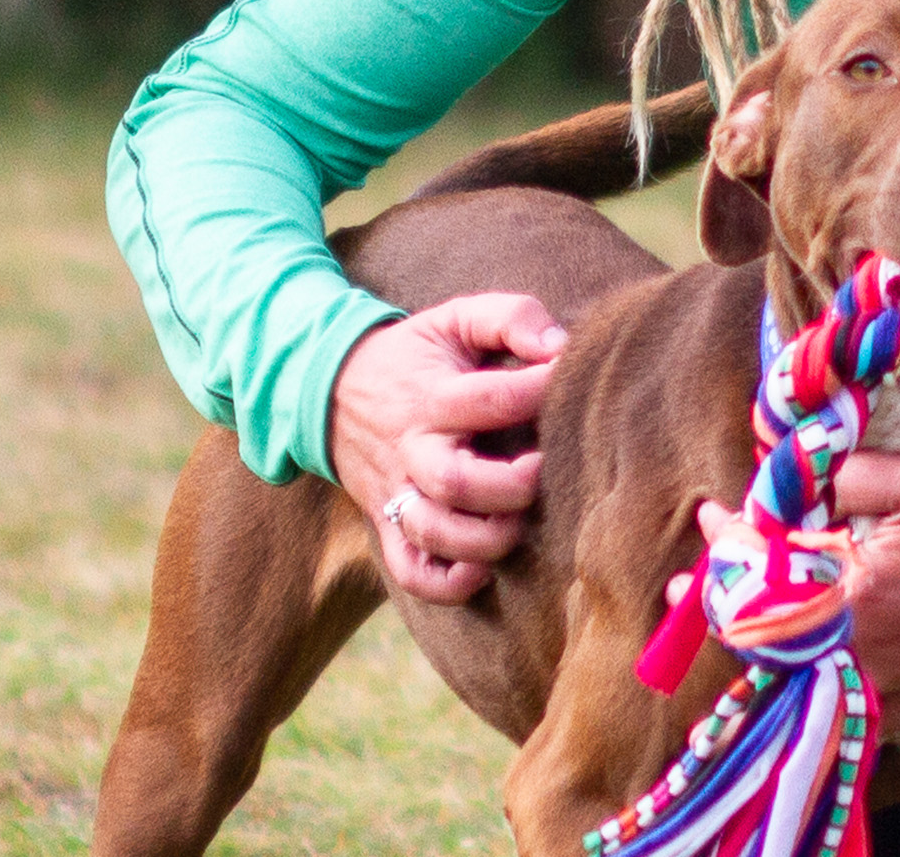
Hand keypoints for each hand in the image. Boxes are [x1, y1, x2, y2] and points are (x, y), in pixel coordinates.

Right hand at [330, 293, 565, 604]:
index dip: (539, 391)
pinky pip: (411, 572)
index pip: (490, 399)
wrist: (332, 388)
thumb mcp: (456, 318)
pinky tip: (482, 567)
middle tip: (546, 466)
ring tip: (519, 520)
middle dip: (514, 484)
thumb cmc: (418, 354)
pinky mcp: (388, 525)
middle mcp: (412, 451)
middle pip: (457, 483)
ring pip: (434, 534)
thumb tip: (558, 345)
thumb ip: (511, 316)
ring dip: (486, 538)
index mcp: (431, 396)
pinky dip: (447, 582)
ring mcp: (397, 493)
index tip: (567, 379)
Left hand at [694, 452, 899, 707]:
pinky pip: (844, 713)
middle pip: (766, 638)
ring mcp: (879, 681)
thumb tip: (794, 472)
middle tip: (681, 587)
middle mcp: (859, 648)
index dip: (730, 545)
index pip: (767, 575)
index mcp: (856, 594)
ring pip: (795, 678)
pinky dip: (810, 698)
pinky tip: (785, 683)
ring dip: (750, 651)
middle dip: (720, 606)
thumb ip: (847, 475)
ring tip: (713, 628)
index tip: (711, 517)